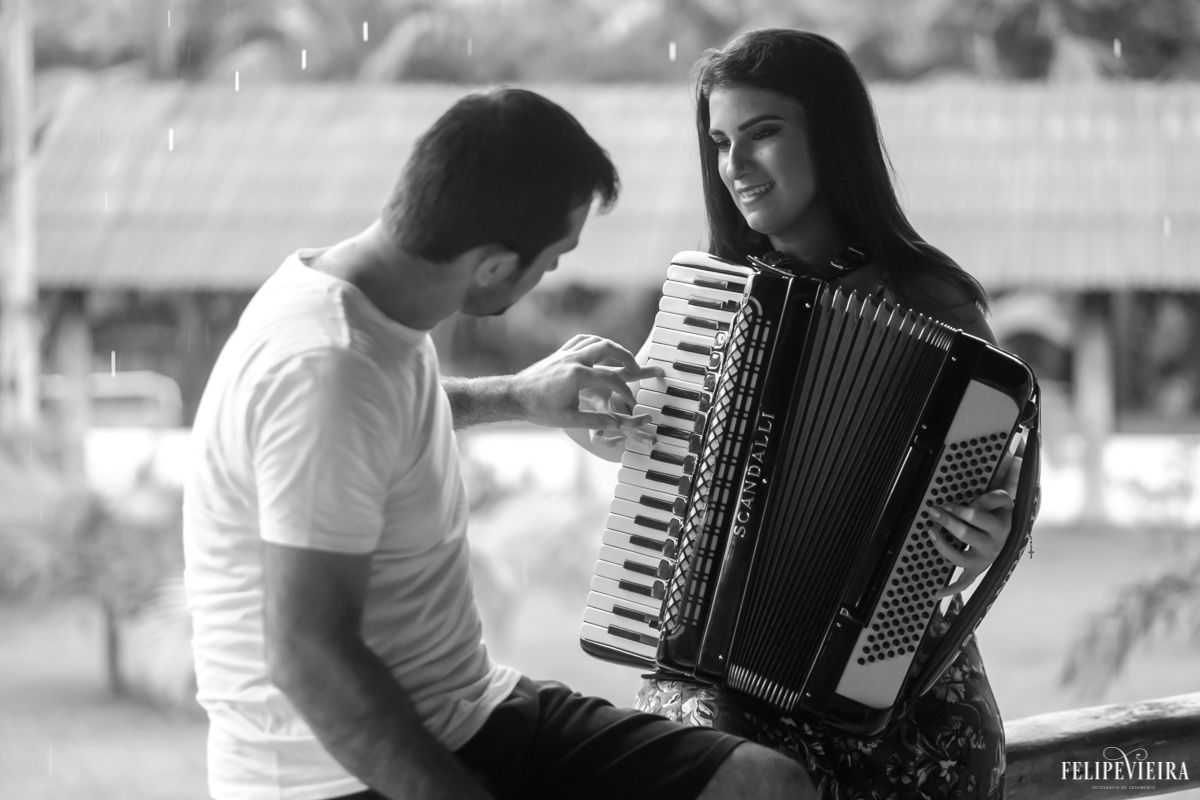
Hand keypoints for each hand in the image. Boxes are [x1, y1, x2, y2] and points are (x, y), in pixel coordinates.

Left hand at [512, 334, 662, 442]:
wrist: (515, 396)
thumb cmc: (540, 409)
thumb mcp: (569, 419)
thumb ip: (596, 421)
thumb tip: (617, 425)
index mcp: (577, 376)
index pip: (611, 378)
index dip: (625, 390)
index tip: (631, 401)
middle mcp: (573, 359)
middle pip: (607, 347)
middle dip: (626, 356)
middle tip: (636, 368)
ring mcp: (566, 354)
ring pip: (595, 340)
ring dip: (612, 346)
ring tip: (622, 358)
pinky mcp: (560, 353)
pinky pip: (581, 340)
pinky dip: (594, 342)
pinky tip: (599, 350)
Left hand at [928, 436, 1024, 596]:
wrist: (1012, 537)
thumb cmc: (1004, 510)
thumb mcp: (1009, 492)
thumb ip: (1011, 473)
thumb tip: (1022, 446)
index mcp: (1003, 520)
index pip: (983, 509)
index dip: (971, 504)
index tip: (958, 501)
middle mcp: (995, 541)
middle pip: (967, 530)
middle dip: (948, 518)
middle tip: (934, 508)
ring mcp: (984, 557)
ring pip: (960, 554)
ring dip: (942, 543)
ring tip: (930, 529)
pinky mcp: (976, 569)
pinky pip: (962, 582)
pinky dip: (950, 590)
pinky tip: (935, 594)